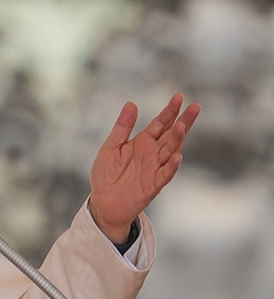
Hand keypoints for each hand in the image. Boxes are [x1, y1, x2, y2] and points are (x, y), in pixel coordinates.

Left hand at [89, 93, 199, 242]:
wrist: (103, 201)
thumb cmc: (106, 174)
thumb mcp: (111, 147)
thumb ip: (122, 127)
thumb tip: (131, 103)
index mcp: (143, 142)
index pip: (160, 124)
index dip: (169, 111)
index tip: (179, 96)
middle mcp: (153, 153)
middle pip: (171, 135)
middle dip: (183, 121)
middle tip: (195, 107)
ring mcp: (155, 169)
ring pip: (170, 152)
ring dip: (177, 140)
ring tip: (182, 126)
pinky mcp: (153, 185)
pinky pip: (165, 175)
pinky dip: (171, 166)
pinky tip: (177, 156)